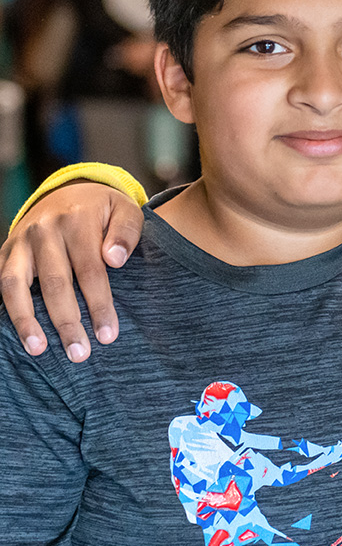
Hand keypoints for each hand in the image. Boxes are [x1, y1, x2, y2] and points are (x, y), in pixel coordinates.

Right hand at [0, 181, 143, 361]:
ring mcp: (21, 241)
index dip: (99, 304)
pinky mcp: (6, 252)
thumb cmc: (103, 210)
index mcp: (77, 219)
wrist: (69, 192)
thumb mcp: (125, 210)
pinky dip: (10, 310)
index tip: (108, 335)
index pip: (90, 269)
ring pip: (17, 285)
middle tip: (80, 353)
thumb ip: (126, 233)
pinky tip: (23, 334)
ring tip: (39, 350)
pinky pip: (3, 284)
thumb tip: (115, 261)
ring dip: (27, 321)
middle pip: (55, 282)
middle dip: (67, 322)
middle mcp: (44, 230)